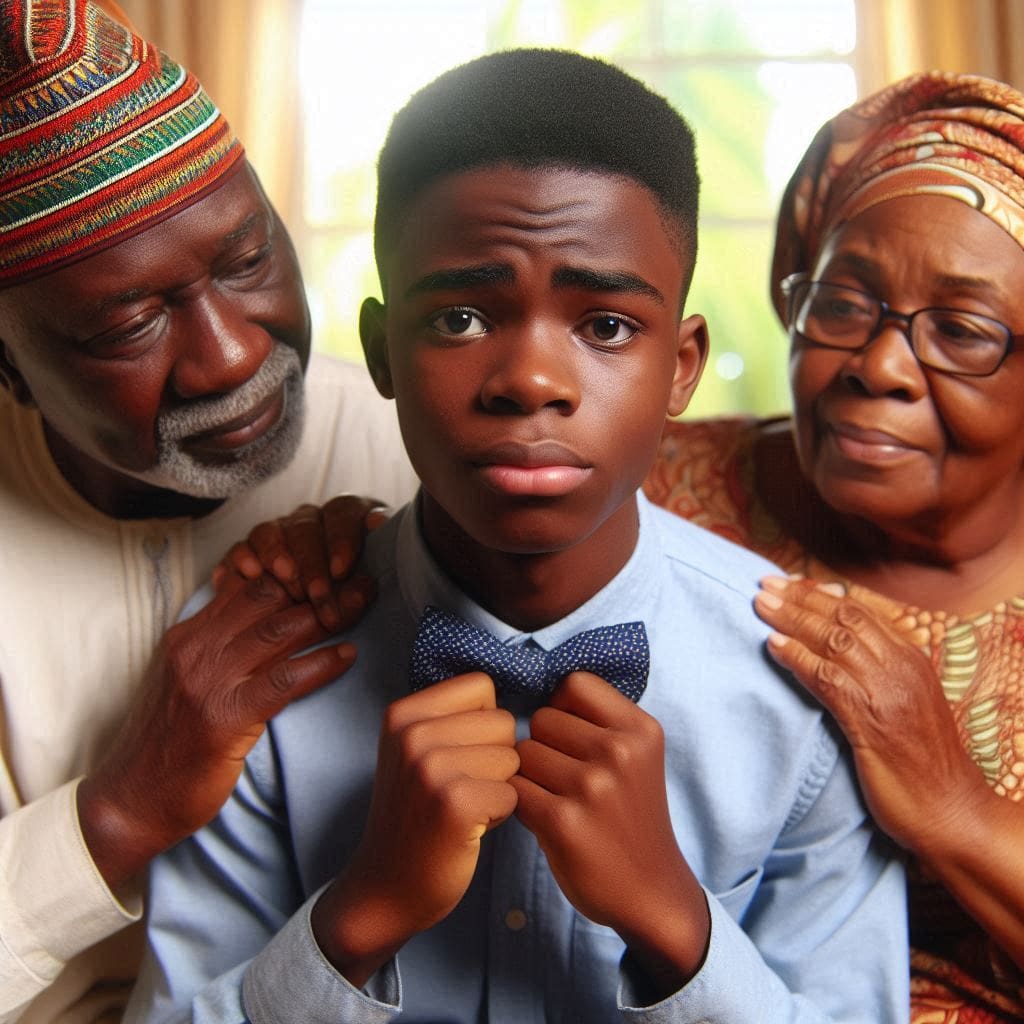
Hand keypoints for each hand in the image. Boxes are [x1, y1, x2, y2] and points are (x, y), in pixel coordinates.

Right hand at [78, 571, 370, 889]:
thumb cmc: (168, 741)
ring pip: (279, 631)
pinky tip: (348, 656)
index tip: (334, 565)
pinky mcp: (224, 718)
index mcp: (189, 634)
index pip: (247, 584)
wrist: (131, 800)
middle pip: (269, 598)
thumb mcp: (186, 677)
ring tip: (364, 603)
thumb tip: (255, 611)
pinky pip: (282, 681)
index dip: (293, 569)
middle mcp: (197, 648)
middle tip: (362, 577)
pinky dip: (319, 665)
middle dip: (318, 582)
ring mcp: (209, 681)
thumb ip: (217, 642)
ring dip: (329, 614)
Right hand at [212, 495, 388, 628]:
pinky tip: (251, 573)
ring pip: (272, 531)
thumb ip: (375, 562)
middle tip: (316, 596)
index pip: (344, 512)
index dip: (342, 537)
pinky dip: (244, 557)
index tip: (341, 570)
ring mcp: (280, 533)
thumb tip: (376, 542)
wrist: (325, 620)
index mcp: (348, 519)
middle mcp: (313, 521)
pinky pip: (242, 547)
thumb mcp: (371, 579)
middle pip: (307, 527)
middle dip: (312, 563)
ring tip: (285, 579)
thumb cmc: (359, 595)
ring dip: (278, 554)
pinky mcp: (251, 552)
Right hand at [312, 673, 518, 985]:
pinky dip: (500, 813)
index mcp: (403, 712)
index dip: (483, 723)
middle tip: (460, 788)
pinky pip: (514, 792)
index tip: (457, 755)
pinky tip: (469, 828)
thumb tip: (517, 685)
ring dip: (499, 786)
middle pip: (503, 721)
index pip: (481, 686)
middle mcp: (412, 734)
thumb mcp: (415, 750)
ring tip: (464, 807)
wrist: (386, 887)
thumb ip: (451, 715)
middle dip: (495, 756)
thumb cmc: (417, 814)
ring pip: (513, 756)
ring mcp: (430, 768)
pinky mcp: (455, 803)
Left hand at [512, 673, 708, 994]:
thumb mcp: (638, 757)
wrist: (651, 891)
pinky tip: (546, 820)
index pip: (575, 683)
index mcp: (640, 729)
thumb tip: (539, 690)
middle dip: (544, 744)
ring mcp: (592, 787)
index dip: (562, 706)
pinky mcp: (563, 822)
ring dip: (530, 775)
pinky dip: (522, 803)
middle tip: (565, 777)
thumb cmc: (632, 815)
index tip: (571, 736)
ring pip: (523, 752)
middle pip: (542, 717)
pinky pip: (515, 789)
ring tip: (557, 798)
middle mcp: (620, 752)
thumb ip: (600, 721)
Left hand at [755, 576, 986, 853]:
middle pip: (844, 618)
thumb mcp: (905, 704)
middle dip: (800, 597)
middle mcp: (901, 668)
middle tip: (764, 584)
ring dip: (792, 619)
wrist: (950, 812)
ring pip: (834, 641)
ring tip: (760, 604)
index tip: (787, 583)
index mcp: (910, 659)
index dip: (819, 595)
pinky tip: (773, 647)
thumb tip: (836, 646)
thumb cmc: (921, 762)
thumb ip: (877, 672)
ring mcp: (888, 693)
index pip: (859, 612)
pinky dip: (798, 658)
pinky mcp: (872, 723)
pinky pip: (829, 679)